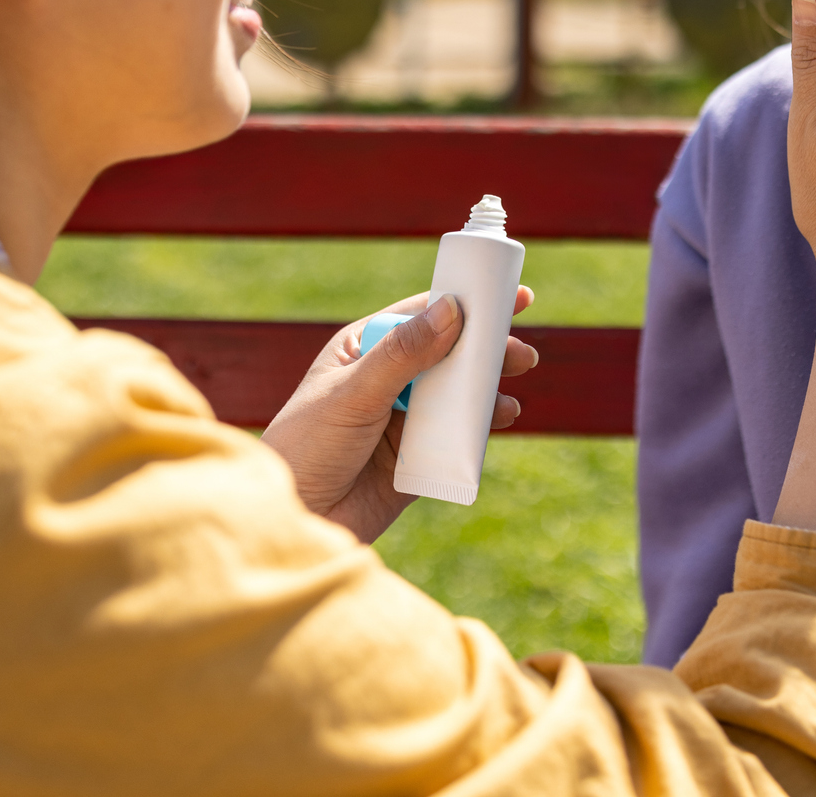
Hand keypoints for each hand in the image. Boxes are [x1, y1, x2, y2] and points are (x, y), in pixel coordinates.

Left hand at [262, 289, 538, 542]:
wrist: (294, 519)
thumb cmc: (306, 447)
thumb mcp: (353, 393)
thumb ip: (403, 354)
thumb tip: (452, 310)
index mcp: (364, 349)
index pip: (422, 315)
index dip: (465, 303)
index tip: (508, 296)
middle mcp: (387, 379)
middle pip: (448, 353)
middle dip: (486, 350)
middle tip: (521, 354)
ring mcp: (403, 419)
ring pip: (457, 393)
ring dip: (487, 388)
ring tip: (512, 389)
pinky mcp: (416, 458)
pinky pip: (457, 434)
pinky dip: (482, 425)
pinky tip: (500, 418)